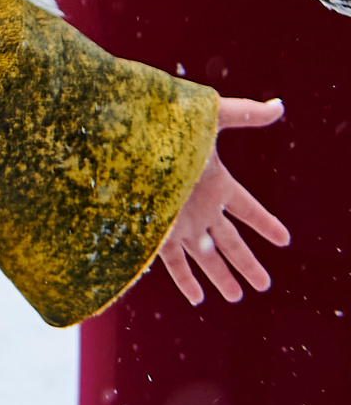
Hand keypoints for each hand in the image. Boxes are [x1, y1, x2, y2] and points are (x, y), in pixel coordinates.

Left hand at [156, 96, 290, 304]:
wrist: (119, 141)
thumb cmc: (165, 128)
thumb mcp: (210, 119)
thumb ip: (244, 114)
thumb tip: (279, 106)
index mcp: (216, 183)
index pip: (248, 209)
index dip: (265, 224)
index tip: (284, 239)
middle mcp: (199, 207)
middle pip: (230, 241)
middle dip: (246, 262)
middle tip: (263, 284)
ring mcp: (179, 222)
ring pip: (207, 257)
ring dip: (221, 277)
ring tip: (235, 297)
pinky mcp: (157, 233)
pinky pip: (175, 263)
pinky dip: (186, 281)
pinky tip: (197, 298)